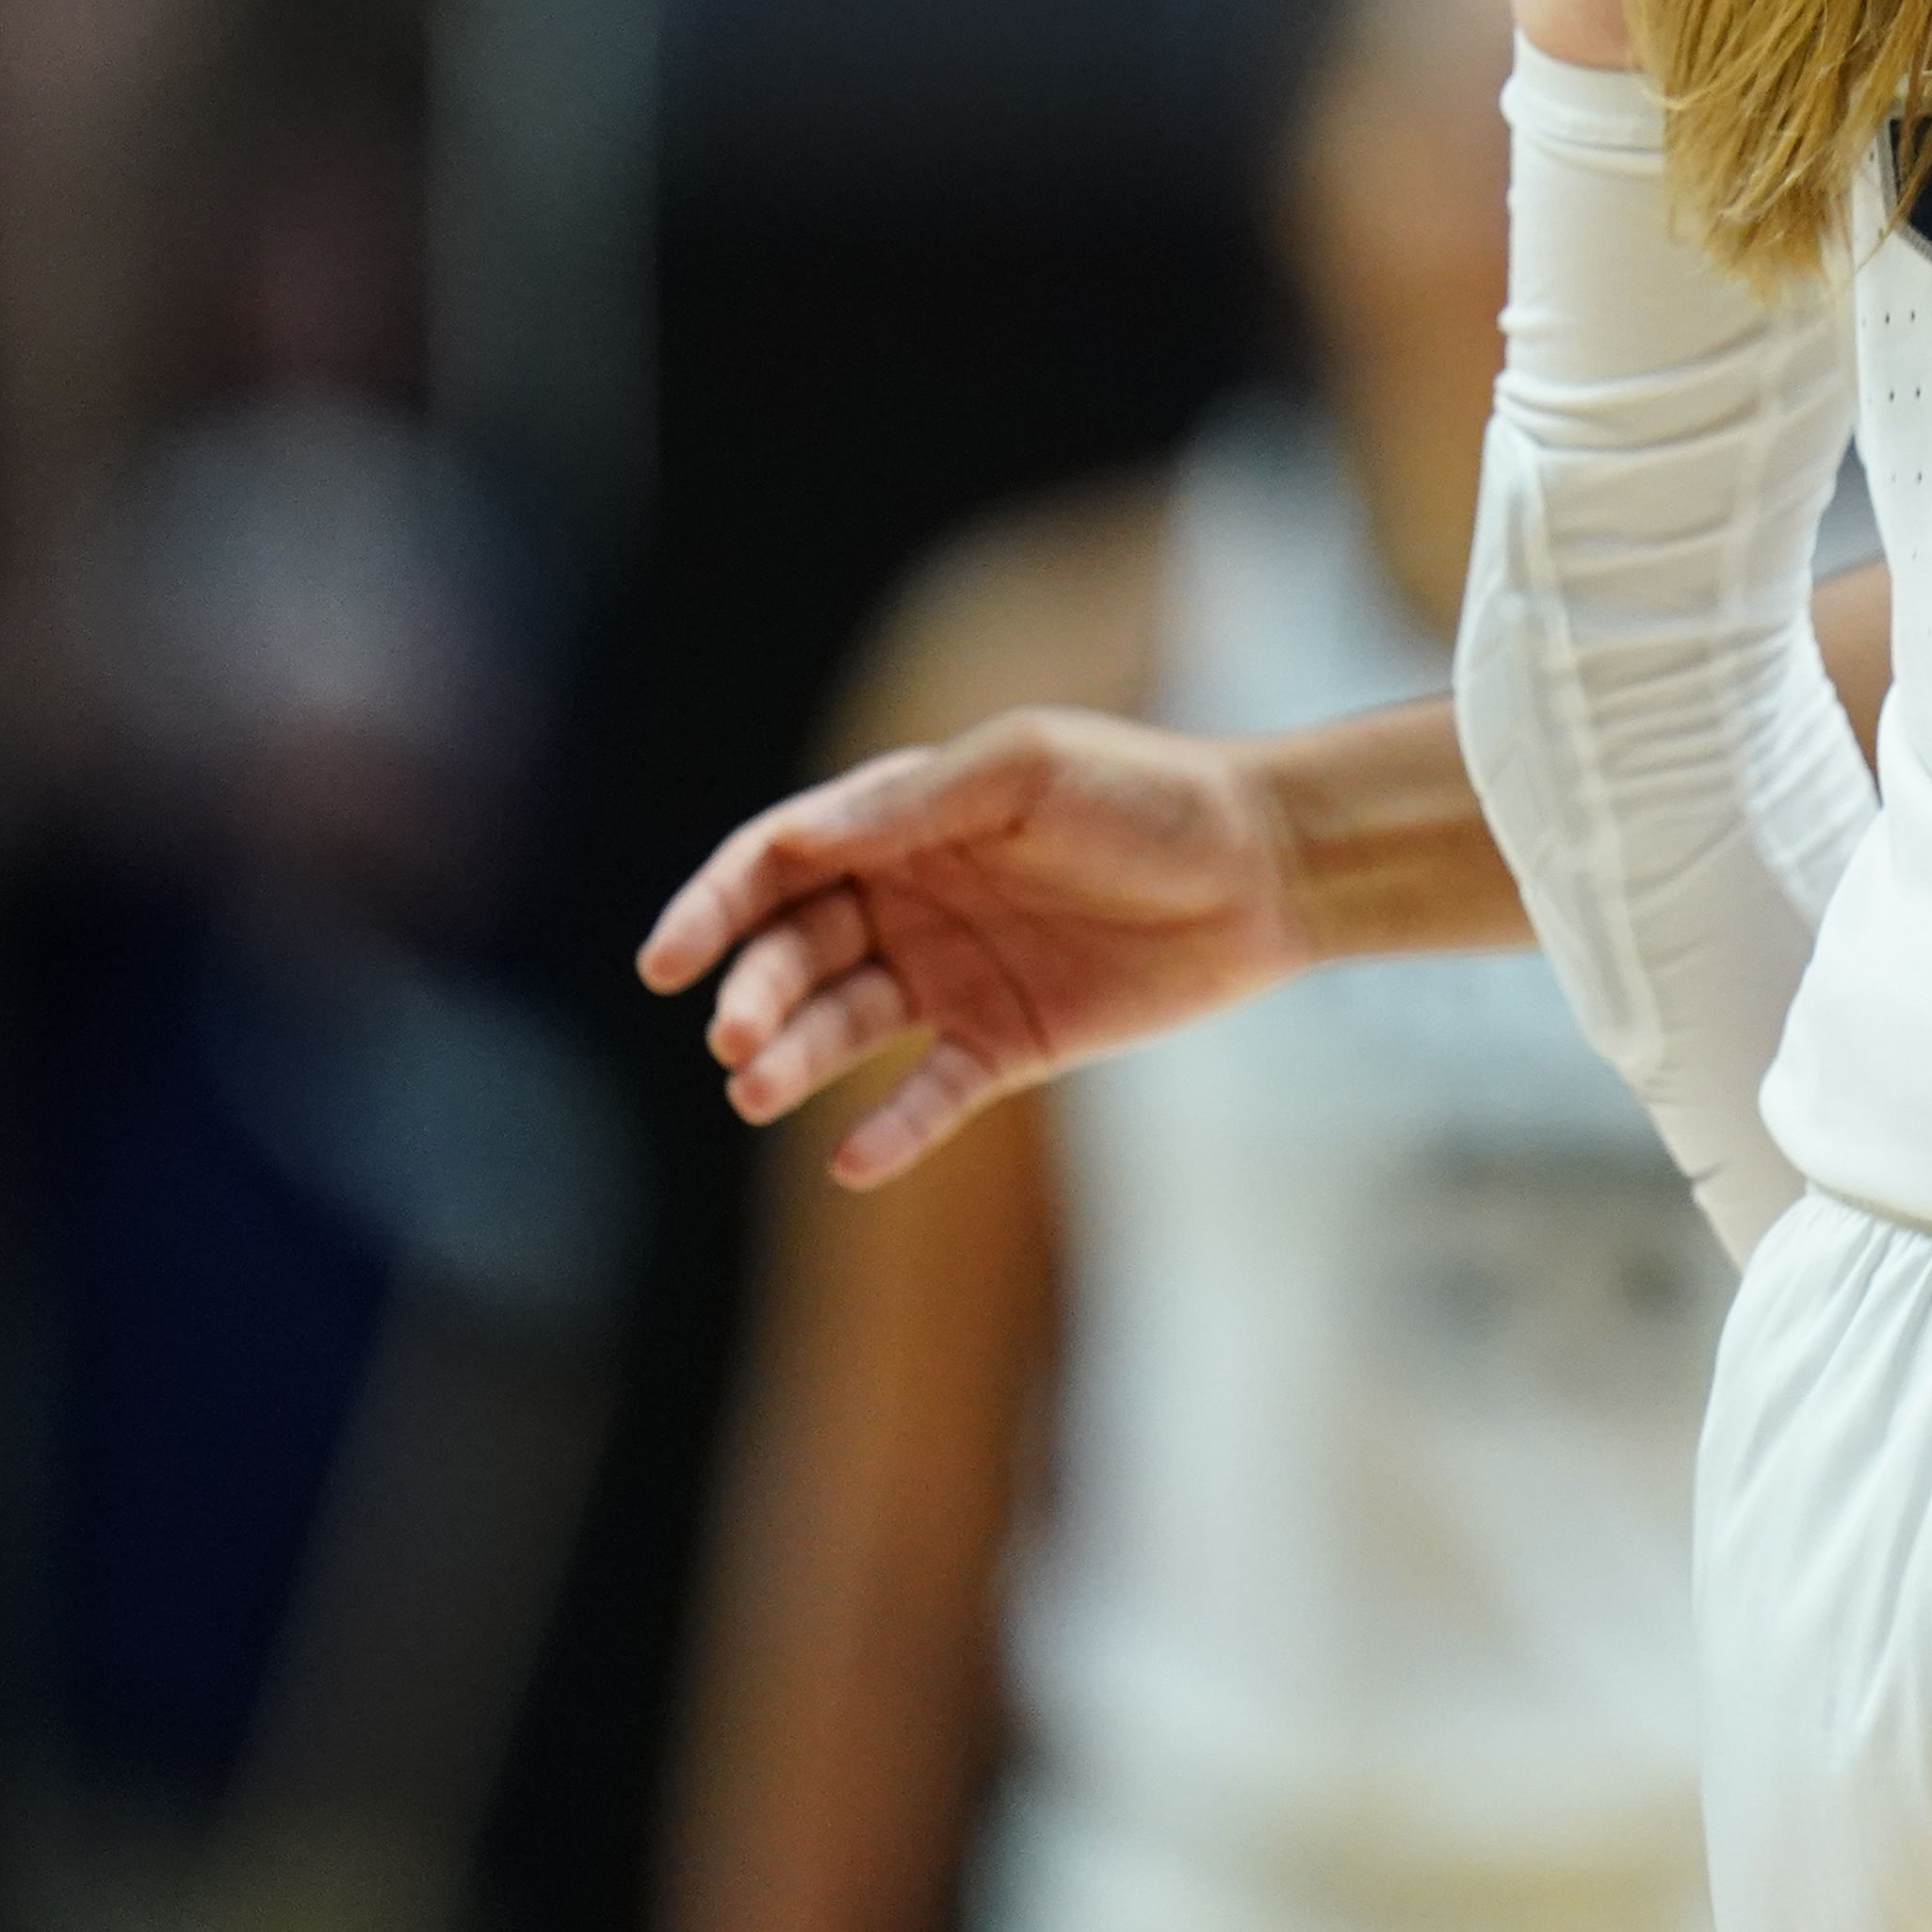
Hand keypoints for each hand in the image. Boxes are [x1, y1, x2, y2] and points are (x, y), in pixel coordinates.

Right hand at [637, 710, 1318, 1185]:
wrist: (1264, 866)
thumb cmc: (1146, 795)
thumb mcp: (1024, 771)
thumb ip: (910, 805)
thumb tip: (796, 840)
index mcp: (903, 822)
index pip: (779, 865)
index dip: (715, 908)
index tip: (667, 959)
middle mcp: (911, 902)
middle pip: (796, 953)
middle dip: (753, 993)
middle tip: (734, 1034)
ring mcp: (952, 978)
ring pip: (842, 1029)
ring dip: (793, 1060)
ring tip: (757, 1090)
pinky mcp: (1004, 1045)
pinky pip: (927, 1097)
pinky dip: (890, 1130)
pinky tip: (855, 1160)